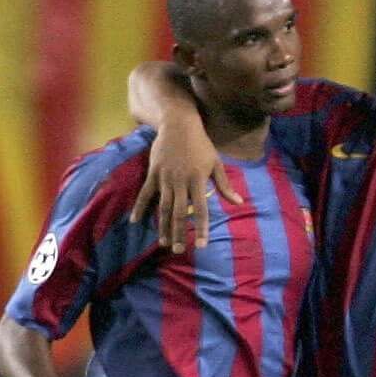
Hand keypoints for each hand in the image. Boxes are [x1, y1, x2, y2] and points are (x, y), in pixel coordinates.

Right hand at [128, 101, 237, 252]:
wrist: (179, 125)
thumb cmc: (201, 145)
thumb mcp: (216, 163)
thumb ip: (225, 185)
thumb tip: (239, 202)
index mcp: (197, 181)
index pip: (201, 209)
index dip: (202, 228)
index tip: (202, 245)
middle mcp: (180, 182)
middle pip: (180, 212)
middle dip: (180, 233)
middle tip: (179, 250)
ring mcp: (165, 178)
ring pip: (163, 207)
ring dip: (163, 226)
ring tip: (164, 243)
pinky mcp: (153, 173)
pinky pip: (146, 193)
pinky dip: (140, 207)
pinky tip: (136, 221)